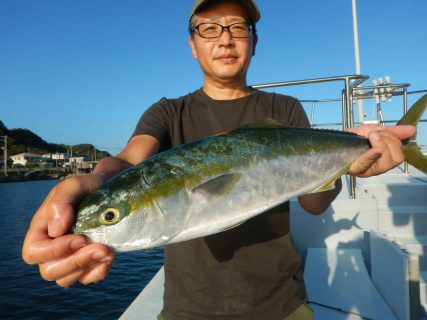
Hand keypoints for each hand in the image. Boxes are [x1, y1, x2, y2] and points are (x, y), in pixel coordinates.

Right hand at [22, 173, 114, 287]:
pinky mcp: (87, 263)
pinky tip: (110, 256)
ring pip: (66, 279)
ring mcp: (69, 257)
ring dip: (88, 267)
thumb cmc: (88, 186)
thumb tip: (56, 231)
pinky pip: (87, 279)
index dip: (54, 251)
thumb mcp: (74, 185)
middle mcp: (52, 247)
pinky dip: (99, 272)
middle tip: (100, 247)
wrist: (112, 190)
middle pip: (49, 271)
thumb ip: (61, 202)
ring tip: (108, 250)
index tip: (80, 238)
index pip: (33, 252)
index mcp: (42, 229)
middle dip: (75, 262)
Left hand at [347, 124, 415, 176]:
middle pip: (396, 159)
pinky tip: (375, 149)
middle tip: (374, 134)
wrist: (334, 142)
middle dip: (388, 141)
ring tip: (370, 137)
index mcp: (385, 158)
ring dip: (381, 144)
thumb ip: (393, 132)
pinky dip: (373, 155)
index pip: (399, 153)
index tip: (380, 131)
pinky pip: (367, 163)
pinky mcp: (356, 170)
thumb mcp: (375, 130)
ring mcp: (367, 170)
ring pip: (386, 162)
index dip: (393, 140)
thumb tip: (412, 130)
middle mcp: (378, 167)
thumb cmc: (354, 138)